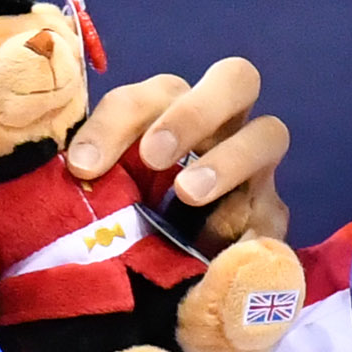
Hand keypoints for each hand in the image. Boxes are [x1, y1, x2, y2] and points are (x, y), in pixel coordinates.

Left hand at [62, 56, 290, 245]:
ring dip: (228, 159)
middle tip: (154, 156)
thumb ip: (95, 169)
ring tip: (188, 193)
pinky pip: (273, 214)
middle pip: (237, 79)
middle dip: (194, 112)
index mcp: (176, 108)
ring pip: (268, 135)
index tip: (84, 166)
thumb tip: (78, 168)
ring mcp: (255, 169)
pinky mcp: (269, 217)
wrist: (159, 272)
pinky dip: (250, 229)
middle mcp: (223, 127)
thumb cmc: (122, 211)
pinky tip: (218, 252)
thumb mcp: (102, 187)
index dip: (117, 122)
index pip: (153, 94)